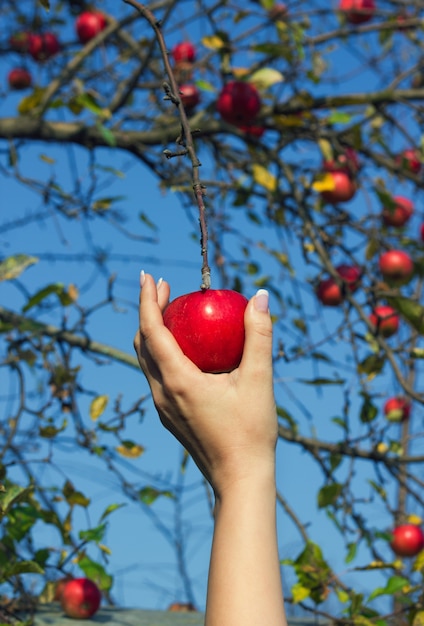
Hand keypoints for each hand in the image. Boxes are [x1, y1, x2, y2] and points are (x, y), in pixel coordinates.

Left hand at [134, 272, 276, 496]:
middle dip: (147, 311)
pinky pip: (158, 375)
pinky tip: (186, 348)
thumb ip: (258, 335)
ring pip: (147, 361)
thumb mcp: (258, 379)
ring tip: (170, 311)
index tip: (148, 276)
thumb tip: (261, 297)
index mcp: (177, 381)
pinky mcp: (171, 415)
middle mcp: (162, 393)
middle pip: (142, 344)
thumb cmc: (251, 431)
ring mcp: (163, 406)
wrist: (240, 479)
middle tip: (161, 287)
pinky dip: (162, 352)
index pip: (152, 331)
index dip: (146, 300)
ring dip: (152, 332)